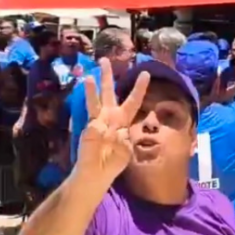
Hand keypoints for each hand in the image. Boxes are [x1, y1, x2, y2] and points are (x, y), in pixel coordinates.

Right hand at [78, 58, 150, 182]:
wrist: (97, 174)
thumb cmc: (113, 164)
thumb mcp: (126, 151)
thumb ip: (124, 138)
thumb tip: (114, 128)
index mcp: (124, 122)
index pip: (133, 101)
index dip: (138, 88)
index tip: (145, 73)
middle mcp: (111, 117)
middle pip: (111, 93)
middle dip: (108, 77)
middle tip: (105, 60)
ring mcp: (99, 121)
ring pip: (98, 99)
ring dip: (96, 85)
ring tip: (93, 69)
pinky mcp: (89, 127)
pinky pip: (92, 113)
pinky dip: (90, 99)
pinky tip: (90, 89)